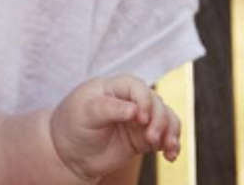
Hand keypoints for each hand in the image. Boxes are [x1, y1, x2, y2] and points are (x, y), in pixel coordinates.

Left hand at [50, 75, 180, 179]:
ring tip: (167, 148)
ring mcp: (137, 119)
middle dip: (159, 120)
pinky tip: (170, 155)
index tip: (140, 119)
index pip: (136, 86)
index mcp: (111, 88)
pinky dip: (172, 144)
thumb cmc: (72, 127)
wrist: (71, 154)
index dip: (144, 101)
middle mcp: (127, 101)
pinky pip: (166, 136)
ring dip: (171, 131)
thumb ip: (108, 109)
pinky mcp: (143, 137)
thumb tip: (134, 109)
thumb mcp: (84, 114)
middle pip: (155, 102)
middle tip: (151, 139)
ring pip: (166, 117)